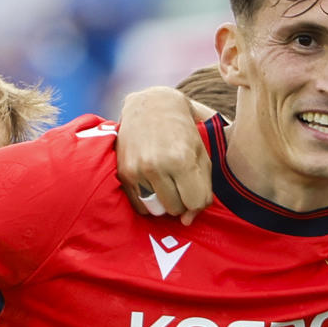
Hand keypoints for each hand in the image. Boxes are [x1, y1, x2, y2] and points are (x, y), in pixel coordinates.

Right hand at [115, 88, 215, 224]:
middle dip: (182, 200)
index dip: (199, 199)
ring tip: (168, 182)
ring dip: (165, 201)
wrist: (151, 105)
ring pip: (157, 210)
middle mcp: (156, 166)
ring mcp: (137, 170)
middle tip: (181, 182)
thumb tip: (187, 221)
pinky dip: (149, 200)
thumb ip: (203, 189)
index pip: (196, 203)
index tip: (197, 187)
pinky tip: (154, 183)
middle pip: (176, 209)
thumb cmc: (183, 131)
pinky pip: (139, 206)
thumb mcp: (202, 153)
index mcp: (181, 159)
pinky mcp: (123, 173)